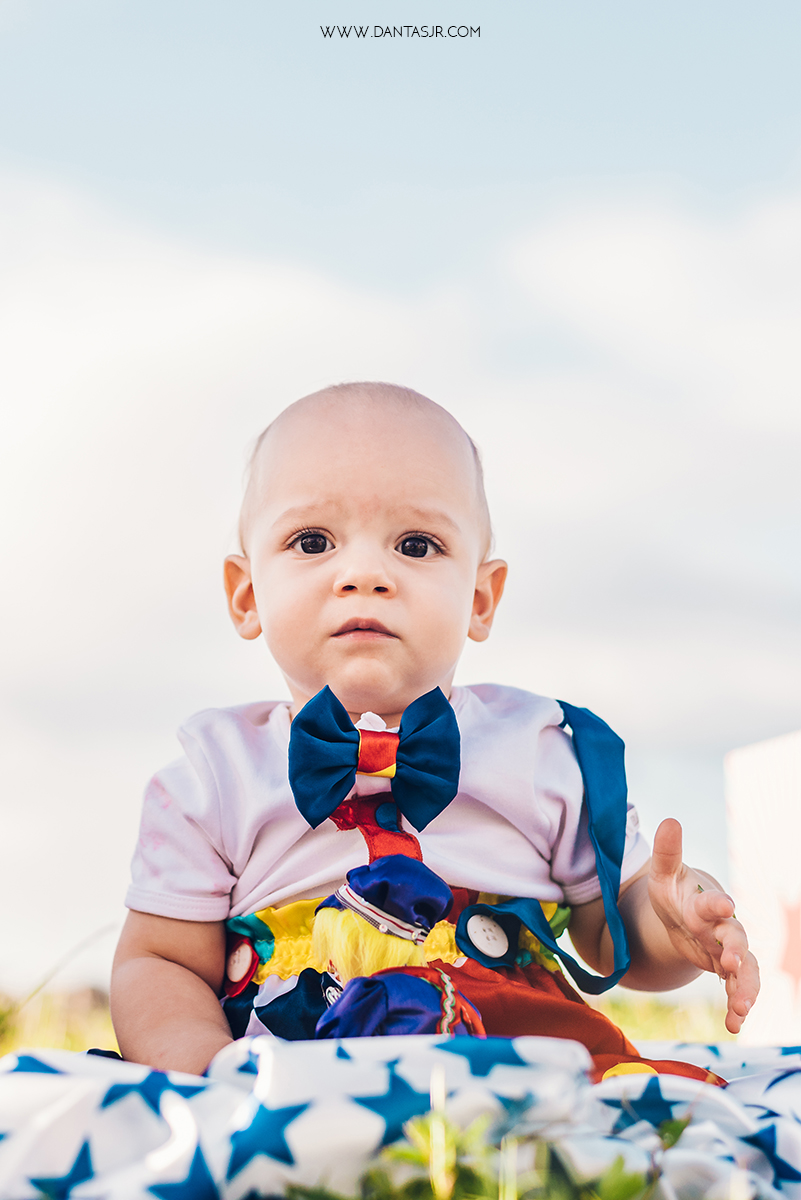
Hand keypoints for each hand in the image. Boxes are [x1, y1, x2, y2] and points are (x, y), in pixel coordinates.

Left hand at [648, 817, 759, 1033]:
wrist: (687, 911)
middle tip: (732, 962)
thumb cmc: (674, 891)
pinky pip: (739, 989)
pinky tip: (734, 1025)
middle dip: (736, 949)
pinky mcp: (727, 970)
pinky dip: (738, 1006)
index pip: (712, 901)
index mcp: (704, 902)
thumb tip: (669, 821)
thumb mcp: (663, 875)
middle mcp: (722, 926)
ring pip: (745, 970)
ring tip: (740, 1008)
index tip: (723, 905)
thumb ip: (666, 853)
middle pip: (736, 937)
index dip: (717, 903)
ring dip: (745, 988)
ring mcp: (728, 949)